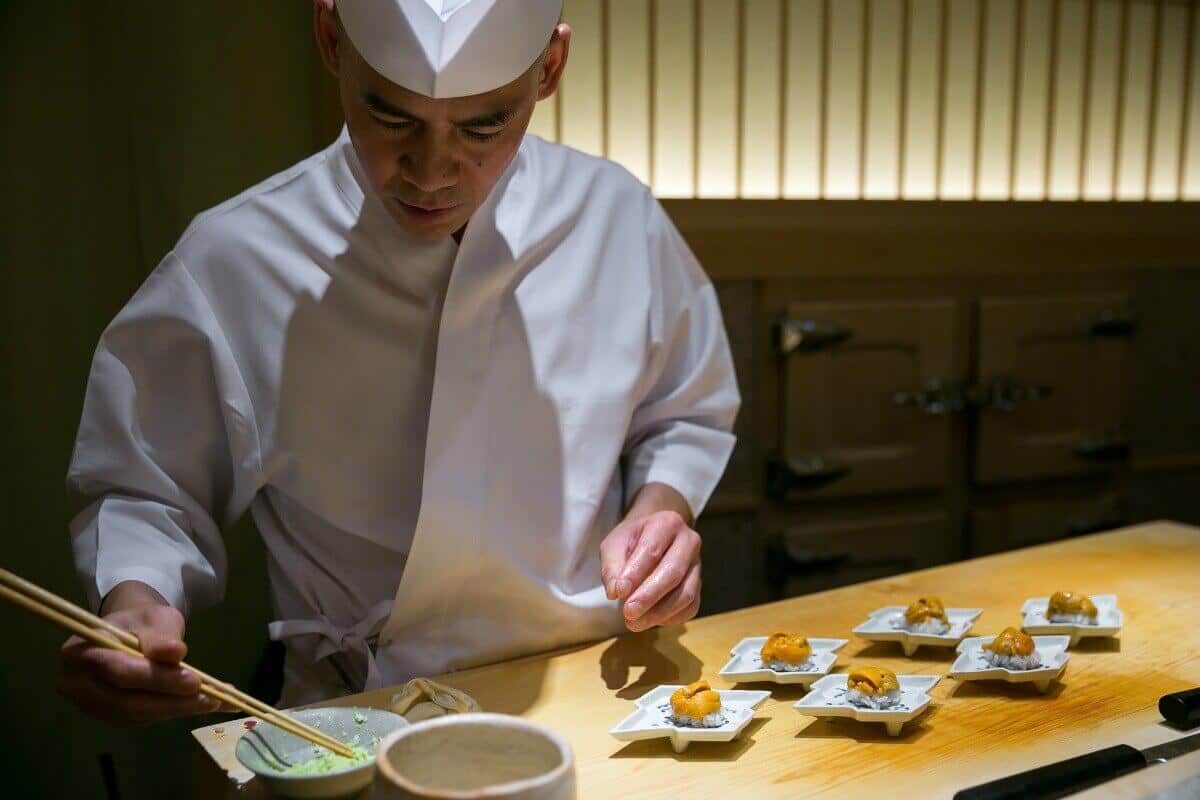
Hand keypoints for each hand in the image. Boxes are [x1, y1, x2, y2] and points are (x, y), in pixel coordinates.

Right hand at [57, 581, 219, 725]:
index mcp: (80, 651)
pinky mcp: (106, 716)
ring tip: (212, 702)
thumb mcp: (154, 618)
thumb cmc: (141, 622)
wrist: (128, 632)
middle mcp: (75, 683)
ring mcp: (89, 704)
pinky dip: (170, 713)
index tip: (195, 680)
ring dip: (175, 710)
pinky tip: (197, 705)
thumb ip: (161, 636)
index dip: (157, 678)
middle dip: (171, 700)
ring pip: (134, 714)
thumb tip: (175, 652)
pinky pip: (139, 719)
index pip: (118, 670)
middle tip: (211, 698)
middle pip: (125, 700)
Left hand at [600, 509, 701, 632]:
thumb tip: (616, 592)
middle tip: (628, 613)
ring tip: (634, 623)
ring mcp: (697, 565)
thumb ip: (611, 565)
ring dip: (659, 613)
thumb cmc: (632, 540)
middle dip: (649, 596)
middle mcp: (689, 541)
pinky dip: (671, 618)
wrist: (653, 537)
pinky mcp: (700, 585)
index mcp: (667, 523)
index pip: (652, 549)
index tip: (619, 592)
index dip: (635, 573)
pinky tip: (650, 620)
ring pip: (686, 593)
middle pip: (673, 572)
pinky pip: (691, 606)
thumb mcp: (614, 544)